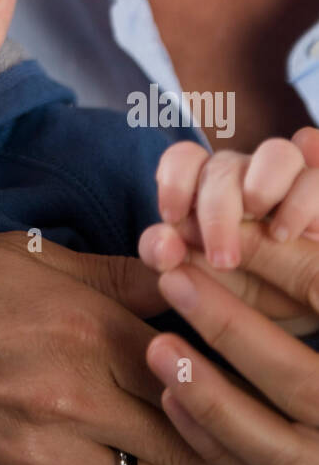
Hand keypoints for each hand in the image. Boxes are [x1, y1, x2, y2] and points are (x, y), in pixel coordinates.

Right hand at [0, 231, 256, 464]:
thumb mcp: (20, 254)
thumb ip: (109, 272)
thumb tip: (176, 271)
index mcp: (81, 326)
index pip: (189, 359)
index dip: (216, 362)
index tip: (224, 363)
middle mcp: (72, 399)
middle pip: (184, 434)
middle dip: (213, 429)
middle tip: (224, 422)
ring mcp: (41, 456)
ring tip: (183, 455)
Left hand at [139, 126, 318, 272]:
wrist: (306, 311)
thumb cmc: (244, 287)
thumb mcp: (200, 280)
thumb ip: (165, 255)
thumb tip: (161, 242)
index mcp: (211, 190)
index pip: (186, 158)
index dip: (175, 178)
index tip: (172, 217)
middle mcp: (250, 177)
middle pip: (226, 164)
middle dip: (219, 209)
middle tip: (222, 259)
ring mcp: (292, 182)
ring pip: (278, 153)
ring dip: (265, 187)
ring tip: (271, 234)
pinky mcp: (318, 194)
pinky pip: (316, 178)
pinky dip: (304, 199)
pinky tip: (293, 231)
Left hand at [144, 220, 318, 464]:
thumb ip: (298, 264)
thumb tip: (229, 226)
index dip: (276, 265)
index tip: (215, 234)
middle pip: (302, 384)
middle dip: (232, 330)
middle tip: (172, 280)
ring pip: (273, 447)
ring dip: (210, 394)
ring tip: (159, 345)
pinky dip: (210, 440)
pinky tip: (170, 396)